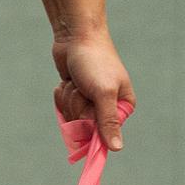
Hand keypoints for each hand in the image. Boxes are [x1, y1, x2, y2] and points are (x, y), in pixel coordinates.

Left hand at [52, 25, 134, 151]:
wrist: (76, 35)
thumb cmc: (94, 61)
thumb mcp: (103, 93)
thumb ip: (108, 122)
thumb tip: (117, 149)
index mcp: (123, 107)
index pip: (104, 135)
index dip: (91, 126)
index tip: (88, 110)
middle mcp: (107, 107)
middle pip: (84, 127)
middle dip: (78, 107)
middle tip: (82, 88)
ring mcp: (89, 102)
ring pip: (71, 117)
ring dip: (69, 98)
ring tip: (76, 80)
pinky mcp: (75, 96)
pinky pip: (63, 107)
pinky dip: (61, 94)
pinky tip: (68, 80)